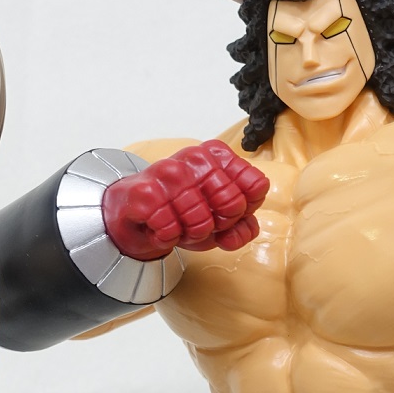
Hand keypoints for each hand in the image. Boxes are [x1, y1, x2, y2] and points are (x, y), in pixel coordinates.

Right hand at [103, 140, 269, 259]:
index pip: (256, 185)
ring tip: (178, 223)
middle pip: (233, 204)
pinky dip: (167, 237)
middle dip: (218, 225)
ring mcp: (170, 172)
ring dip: (190, 233)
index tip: (225, 211)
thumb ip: (242, 226)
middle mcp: (196, 157)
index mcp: (219, 155)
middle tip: (199, 221)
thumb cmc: (181, 209)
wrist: (137, 212)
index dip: (244, 210)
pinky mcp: (146, 190)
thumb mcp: (219, 219)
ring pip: (201, 221)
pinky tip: (160, 226)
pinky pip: (171, 228)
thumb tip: (235, 233)